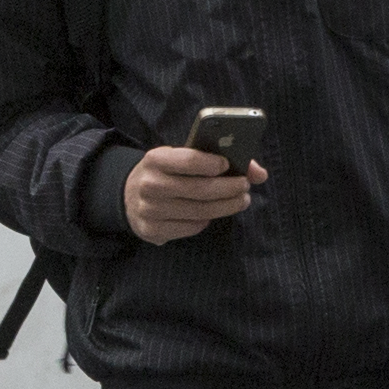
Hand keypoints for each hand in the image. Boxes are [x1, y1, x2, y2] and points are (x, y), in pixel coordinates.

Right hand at [122, 144, 258, 243]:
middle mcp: (150, 184)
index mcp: (156, 159)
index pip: (189, 160)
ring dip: (225, 207)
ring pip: (199, 211)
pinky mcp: (152, 230)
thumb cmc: (166, 173)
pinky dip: (205, 221)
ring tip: (240, 201)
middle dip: (229, 188)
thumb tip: (260, 173)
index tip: (229, 165)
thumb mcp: (180, 158)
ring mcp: (150, 210)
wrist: (128, 196)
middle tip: (245, 187)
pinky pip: (190, 227)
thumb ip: (219, 160)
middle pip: (200, 189)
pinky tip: (212, 214)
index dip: (213, 163)